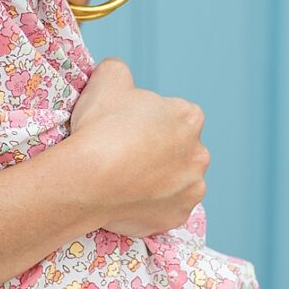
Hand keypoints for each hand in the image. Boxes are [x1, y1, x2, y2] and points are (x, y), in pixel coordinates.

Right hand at [66, 58, 207, 239]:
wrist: (89, 180)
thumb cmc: (100, 127)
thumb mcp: (107, 78)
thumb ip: (119, 70)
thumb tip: (118, 74)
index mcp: (189, 117)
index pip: (175, 114)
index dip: (149, 121)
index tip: (127, 128)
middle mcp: (200, 154)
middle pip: (179, 150)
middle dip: (159, 151)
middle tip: (125, 155)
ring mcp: (191, 190)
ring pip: (176, 181)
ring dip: (159, 180)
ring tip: (126, 180)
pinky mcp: (177, 217)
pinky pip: (165, 209)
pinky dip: (151, 206)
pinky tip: (127, 199)